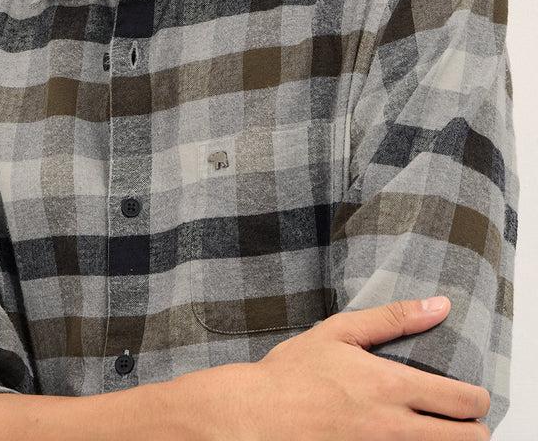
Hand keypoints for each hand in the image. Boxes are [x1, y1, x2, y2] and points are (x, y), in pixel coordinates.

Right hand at [187, 297, 489, 439]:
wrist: (254, 416)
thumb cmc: (292, 374)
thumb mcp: (340, 332)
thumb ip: (393, 318)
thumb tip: (439, 306)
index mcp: (390, 386)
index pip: (465, 402)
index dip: (479, 399)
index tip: (473, 396)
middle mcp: (393, 427)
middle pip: (468, 440)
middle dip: (473, 430)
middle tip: (460, 419)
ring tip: (435, 430)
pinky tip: (405, 440)